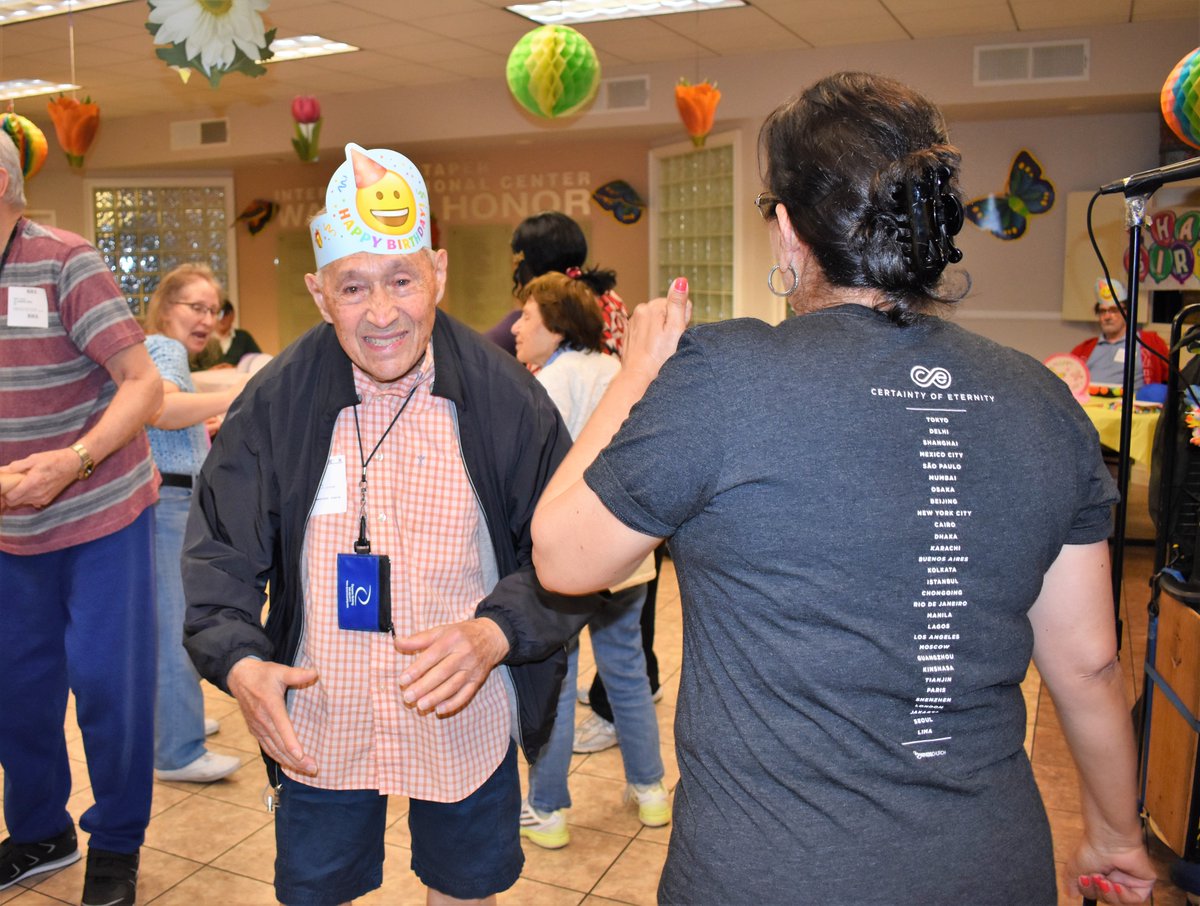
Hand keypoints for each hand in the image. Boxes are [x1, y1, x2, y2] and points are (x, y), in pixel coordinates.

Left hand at [0, 449, 81, 508]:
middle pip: (14, 503)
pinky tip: (31, 488)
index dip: (4, 492)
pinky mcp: (47, 500)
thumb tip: (2, 471)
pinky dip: (27, 497)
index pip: (10, 497)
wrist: (73, 464)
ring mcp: (42, 498)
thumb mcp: (34, 458)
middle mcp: (37, 494)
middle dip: (9, 495)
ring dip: (18, 496)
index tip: (5, 484)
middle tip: (11, 484)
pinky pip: (31, 502)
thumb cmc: (53, 459)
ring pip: (22, 503)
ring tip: (22, 484)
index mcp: (32, 483)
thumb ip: (16, 466)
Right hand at [227, 657, 318, 774]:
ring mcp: (258, 728)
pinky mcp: (255, 730)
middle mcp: (262, 721)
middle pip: (280, 744)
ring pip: (273, 750)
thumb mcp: (280, 670)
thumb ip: (296, 674)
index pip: (282, 728)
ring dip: (289, 762)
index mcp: (270, 706)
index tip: (300, 756)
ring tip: (306, 770)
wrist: (239, 677)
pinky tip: (289, 764)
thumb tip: (315, 673)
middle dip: (296, 759)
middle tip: (313, 768)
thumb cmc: (263, 674)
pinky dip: (278, 758)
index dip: (291, 743)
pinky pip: (267, 748)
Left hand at [394, 618, 510, 716]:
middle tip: (408, 697)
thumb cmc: (461, 634)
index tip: (402, 680)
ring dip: (436, 697)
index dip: (417, 669)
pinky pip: (466, 694)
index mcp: (453, 639)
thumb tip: (397, 642)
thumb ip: (419, 639)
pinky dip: (453, 703)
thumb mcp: (441, 631)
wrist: (492, 637)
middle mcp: (464, 654)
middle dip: (424, 686)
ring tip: (420, 706)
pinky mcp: (478, 680)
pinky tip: (439, 709)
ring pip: (453, 686)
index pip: (433, 655)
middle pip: (443, 672)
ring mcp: (472, 668)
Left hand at [621, 276, 691, 386]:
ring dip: (661, 331)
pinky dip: (651, 338)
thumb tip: (681, 280)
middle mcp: (640, 310)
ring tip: (661, 348)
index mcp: (652, 307)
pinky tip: (652, 350)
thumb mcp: (675, 329)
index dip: (682, 320)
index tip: (677, 334)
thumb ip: (678, 303)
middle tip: (669, 343)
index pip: (677, 303)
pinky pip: (646, 330)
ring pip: (656, 321)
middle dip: (671, 324)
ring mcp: (633, 322)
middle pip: (666, 311)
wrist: (639, 377)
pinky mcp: (630, 333)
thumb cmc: (660, 357)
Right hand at [1066, 838, 1155, 902]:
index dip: (1088, 890)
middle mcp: (1115, 877)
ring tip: (1104, 880)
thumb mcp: (1075, 867)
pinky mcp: (1144, 882)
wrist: (1108, 840)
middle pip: (1107, 899)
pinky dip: (1125, 896)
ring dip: (1110, 894)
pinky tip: (1118, 886)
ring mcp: (1130, 880)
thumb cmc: (1092, 849)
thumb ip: (1072, 882)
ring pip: (1120, 901)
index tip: (1083, 879)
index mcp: (1101, 874)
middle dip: (1098, 892)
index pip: (1095, 893)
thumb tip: (1071, 893)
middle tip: (1094, 877)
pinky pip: (1135, 899)